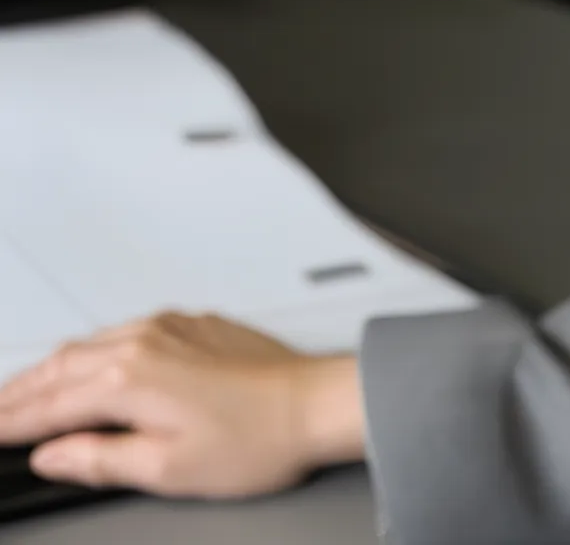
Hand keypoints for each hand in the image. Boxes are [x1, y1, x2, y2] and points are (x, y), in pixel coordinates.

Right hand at [0, 312, 363, 497]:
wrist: (315, 403)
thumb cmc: (255, 439)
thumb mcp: (165, 469)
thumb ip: (98, 459)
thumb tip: (52, 456)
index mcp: (129, 379)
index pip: (47, 406)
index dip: (9, 424)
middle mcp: (146, 341)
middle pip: (60, 367)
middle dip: (19, 393)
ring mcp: (171, 327)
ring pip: (90, 344)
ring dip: (51, 369)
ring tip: (23, 393)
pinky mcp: (194, 324)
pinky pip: (124, 332)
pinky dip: (91, 351)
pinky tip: (88, 365)